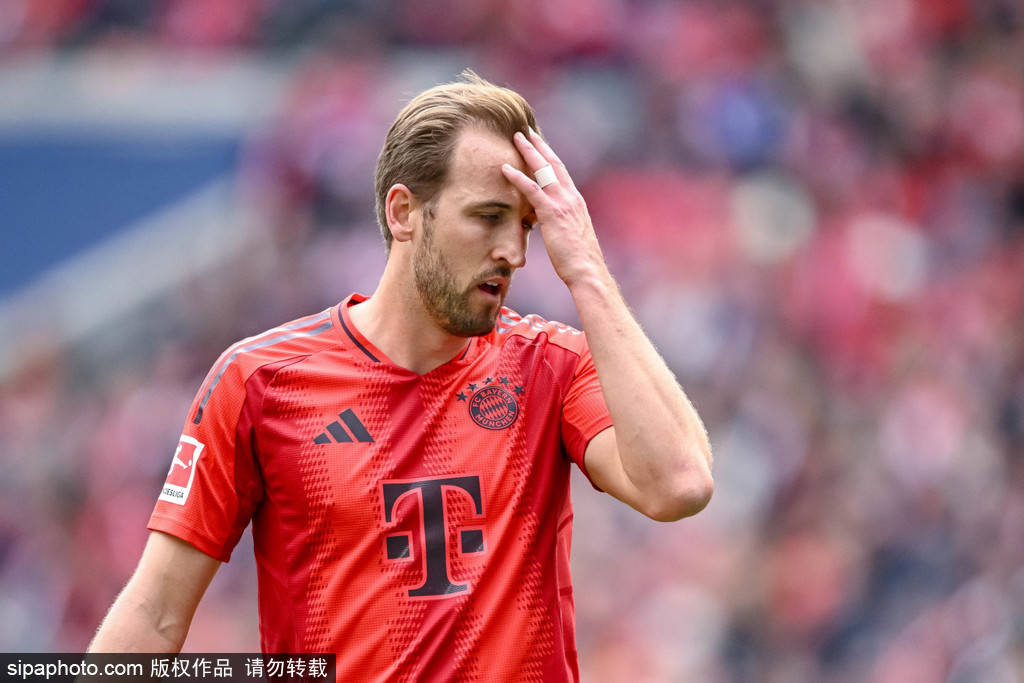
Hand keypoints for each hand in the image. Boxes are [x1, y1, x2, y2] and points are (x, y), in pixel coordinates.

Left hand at [501, 129, 608, 288]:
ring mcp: (563, 203)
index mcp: (576, 201)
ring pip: (544, 170)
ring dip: (528, 152)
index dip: (550, 156)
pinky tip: (505, 168)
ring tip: (516, 138)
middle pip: (554, 164)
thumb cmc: (579, 259)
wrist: (587, 269)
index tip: (540, 144)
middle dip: (539, 146)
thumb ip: (563, 223)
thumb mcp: (572, 235)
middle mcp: (571, 197)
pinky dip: (518, 177)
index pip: (562, 172)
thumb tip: (552, 222)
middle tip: (526, 131)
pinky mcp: (552, 213)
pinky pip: (532, 190)